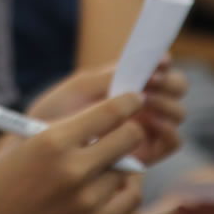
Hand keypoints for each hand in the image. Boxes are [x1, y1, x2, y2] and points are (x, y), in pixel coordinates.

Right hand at [0, 95, 147, 213]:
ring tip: (103, 162)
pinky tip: (113, 181)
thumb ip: (70, 126)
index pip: (109, 112)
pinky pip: (131, 197)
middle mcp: (73, 169)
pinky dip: (128, 186)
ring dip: (121, 161)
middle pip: (129, 138)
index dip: (129, 101)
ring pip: (129, 168)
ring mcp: (86, 200)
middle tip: (128, 127)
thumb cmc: (6, 177)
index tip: (135, 98)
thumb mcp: (30, 140)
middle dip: (131, 128)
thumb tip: (115, 111)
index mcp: (53, 140)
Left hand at [28, 62, 186, 163]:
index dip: (163, 62)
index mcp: (126, 84)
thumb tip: (156, 59)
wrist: (35, 153)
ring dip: (168, 103)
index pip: (160, 68)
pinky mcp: (146, 155)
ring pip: (178, 113)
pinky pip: (172, 142)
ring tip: (146, 102)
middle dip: (170, 83)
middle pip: (177, 89)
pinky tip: (152, 123)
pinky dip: (169, 130)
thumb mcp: (79, 88)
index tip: (158, 62)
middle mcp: (141, 105)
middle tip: (152, 83)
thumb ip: (112, 74)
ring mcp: (145, 129)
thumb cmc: (53, 116)